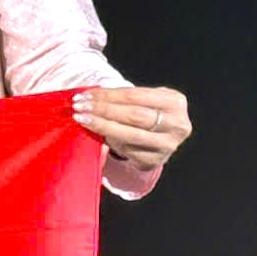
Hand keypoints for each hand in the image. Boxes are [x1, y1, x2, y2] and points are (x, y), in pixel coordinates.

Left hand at [74, 85, 191, 171]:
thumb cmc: (147, 113)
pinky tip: (95, 133)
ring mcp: (167, 145)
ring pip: (130, 134)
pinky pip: (127, 149)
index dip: (108, 95)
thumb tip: (89, 95)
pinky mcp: (155, 160)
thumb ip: (125, 97)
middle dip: (103, 109)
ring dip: (101, 125)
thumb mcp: (146, 100)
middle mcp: (177, 124)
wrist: (160, 140)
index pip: (135, 95)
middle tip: (79, 106)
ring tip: (81, 118)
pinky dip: (109, 140)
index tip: (85, 94)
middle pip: (134, 115)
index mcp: (175, 102)